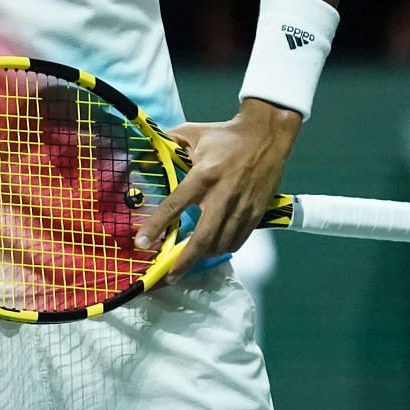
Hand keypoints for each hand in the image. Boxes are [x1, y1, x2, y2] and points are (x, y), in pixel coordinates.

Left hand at [134, 98, 302, 283]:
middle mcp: (223, 195)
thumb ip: (169, 144)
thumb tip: (144, 153)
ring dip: (202, 256)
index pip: (175, 206)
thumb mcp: (193, 133)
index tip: (142, 243)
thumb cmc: (225, 135)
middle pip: (203, 238)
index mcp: (203, 175)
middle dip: (184, 261)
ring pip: (221, 244)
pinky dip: (223, 249)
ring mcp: (242, 207)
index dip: (157, 227)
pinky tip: (212, 248)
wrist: (267, 135)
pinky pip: (238, 240)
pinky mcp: (256, 213)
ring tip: (187, 262)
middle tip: (168, 276)